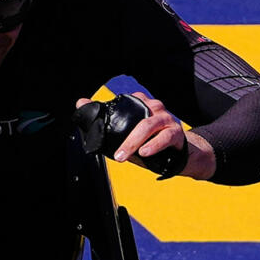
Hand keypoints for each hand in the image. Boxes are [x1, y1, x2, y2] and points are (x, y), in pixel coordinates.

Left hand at [72, 92, 215, 179]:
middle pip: (136, 116)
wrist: (179, 155)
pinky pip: (165, 136)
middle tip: (115, 155)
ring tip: (124, 155)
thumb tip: (80, 103)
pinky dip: (154, 145)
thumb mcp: (126, 135)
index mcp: (141, 105)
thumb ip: (105, 121)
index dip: (111, 113)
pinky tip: (145, 153)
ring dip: (134, 142)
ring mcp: (166, 119)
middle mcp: (154, 108)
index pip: (125, 103)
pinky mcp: (176, 132)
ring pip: (149, 125)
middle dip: (124, 137)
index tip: (97, 125)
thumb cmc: (150, 143)